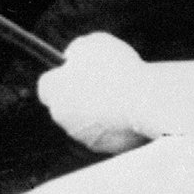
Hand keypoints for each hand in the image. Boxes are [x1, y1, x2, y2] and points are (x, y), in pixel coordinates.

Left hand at [36, 33, 157, 153]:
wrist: (146, 101)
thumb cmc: (116, 69)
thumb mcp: (92, 44)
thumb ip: (77, 49)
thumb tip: (74, 56)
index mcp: (54, 92)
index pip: (47, 86)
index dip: (61, 77)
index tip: (77, 69)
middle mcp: (64, 119)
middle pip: (67, 105)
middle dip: (80, 96)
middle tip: (104, 81)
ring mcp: (85, 136)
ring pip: (89, 122)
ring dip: (100, 111)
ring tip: (123, 95)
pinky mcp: (107, 149)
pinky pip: (110, 134)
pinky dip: (118, 125)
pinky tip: (133, 110)